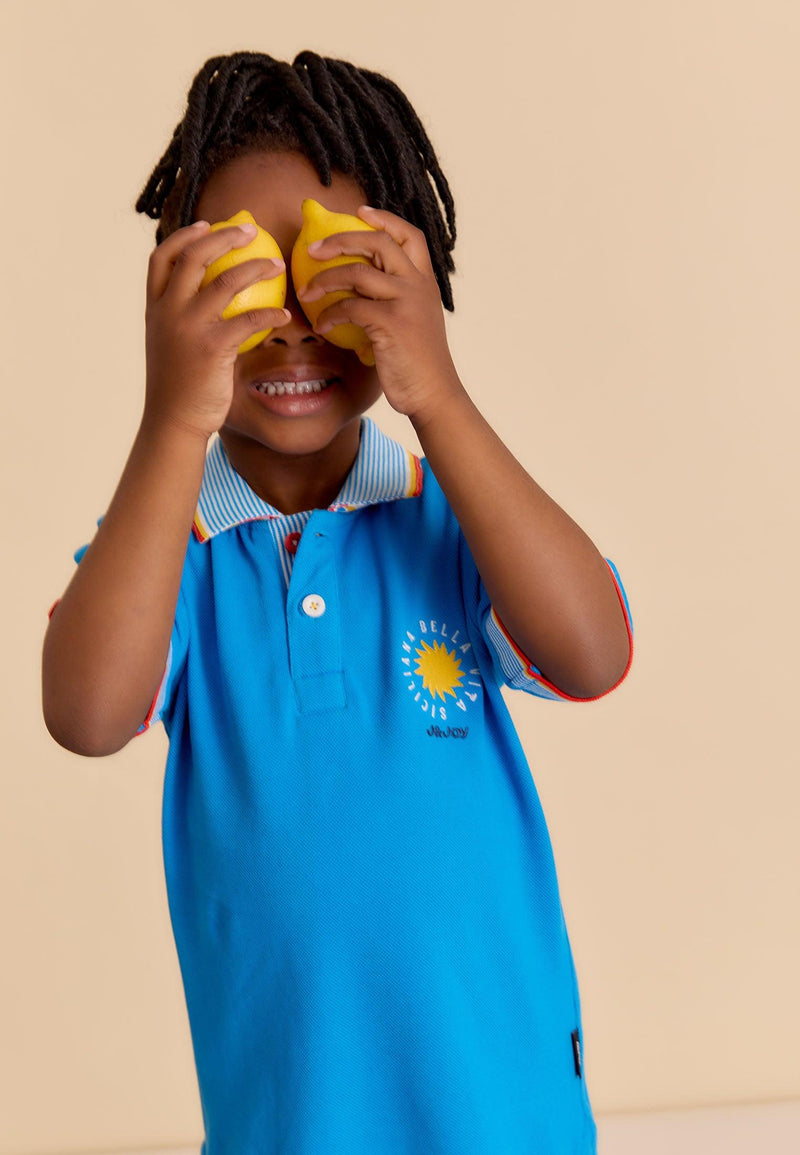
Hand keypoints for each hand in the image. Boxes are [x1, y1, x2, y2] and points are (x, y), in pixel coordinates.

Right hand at [143, 220, 289, 439]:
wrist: (173, 421)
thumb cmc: (178, 387)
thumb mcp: (170, 345)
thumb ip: (184, 320)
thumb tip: (214, 302)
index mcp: (155, 308)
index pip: (162, 258)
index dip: (184, 236)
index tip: (207, 225)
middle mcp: (168, 311)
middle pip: (194, 256)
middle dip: (225, 236)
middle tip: (252, 232)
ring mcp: (188, 327)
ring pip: (226, 280)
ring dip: (257, 268)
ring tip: (278, 265)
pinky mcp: (212, 347)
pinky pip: (249, 320)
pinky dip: (271, 315)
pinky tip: (285, 318)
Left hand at [296, 206, 463, 424]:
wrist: (434, 394)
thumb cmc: (417, 363)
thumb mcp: (414, 322)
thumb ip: (395, 300)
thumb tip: (358, 290)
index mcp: (425, 282)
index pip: (410, 235)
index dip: (384, 219)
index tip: (359, 212)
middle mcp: (418, 286)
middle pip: (378, 242)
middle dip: (340, 240)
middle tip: (312, 249)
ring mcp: (406, 302)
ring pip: (358, 272)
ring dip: (325, 280)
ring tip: (307, 293)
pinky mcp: (392, 323)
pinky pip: (351, 308)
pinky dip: (330, 316)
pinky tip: (323, 328)